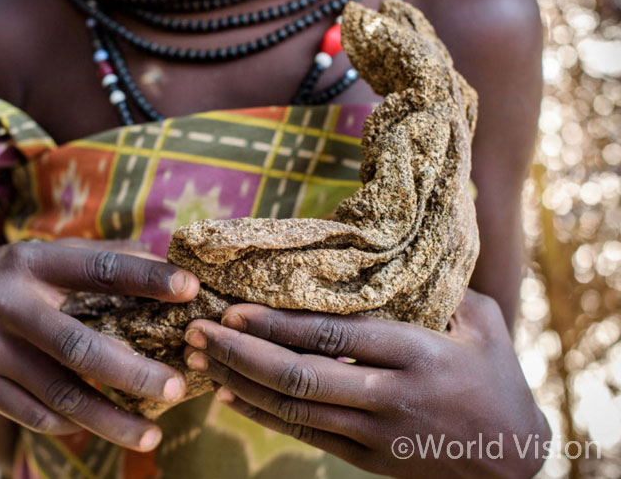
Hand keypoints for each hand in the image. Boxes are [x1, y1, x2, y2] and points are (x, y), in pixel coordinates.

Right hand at [0, 239, 198, 451]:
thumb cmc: (21, 279)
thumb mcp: (52, 257)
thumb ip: (102, 258)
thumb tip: (167, 263)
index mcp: (35, 262)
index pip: (99, 269)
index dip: (146, 278)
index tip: (189, 289)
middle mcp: (7, 302)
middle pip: (79, 347)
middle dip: (133, 373)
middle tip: (175, 388)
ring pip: (60, 394)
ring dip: (110, 420)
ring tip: (151, 435)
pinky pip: (35, 414)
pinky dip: (73, 424)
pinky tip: (101, 426)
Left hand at [183, 290, 550, 477]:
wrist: (511, 460)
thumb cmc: (496, 378)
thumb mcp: (482, 323)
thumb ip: (436, 289)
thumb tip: (390, 250)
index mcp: (419, 354)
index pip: (333, 337)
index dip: (277, 324)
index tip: (233, 308)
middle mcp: (392, 396)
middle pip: (301, 376)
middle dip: (240, 353)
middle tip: (196, 330)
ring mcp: (377, 435)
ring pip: (294, 409)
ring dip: (239, 382)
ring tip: (199, 358)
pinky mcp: (367, 460)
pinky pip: (303, 436)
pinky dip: (261, 414)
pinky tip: (229, 394)